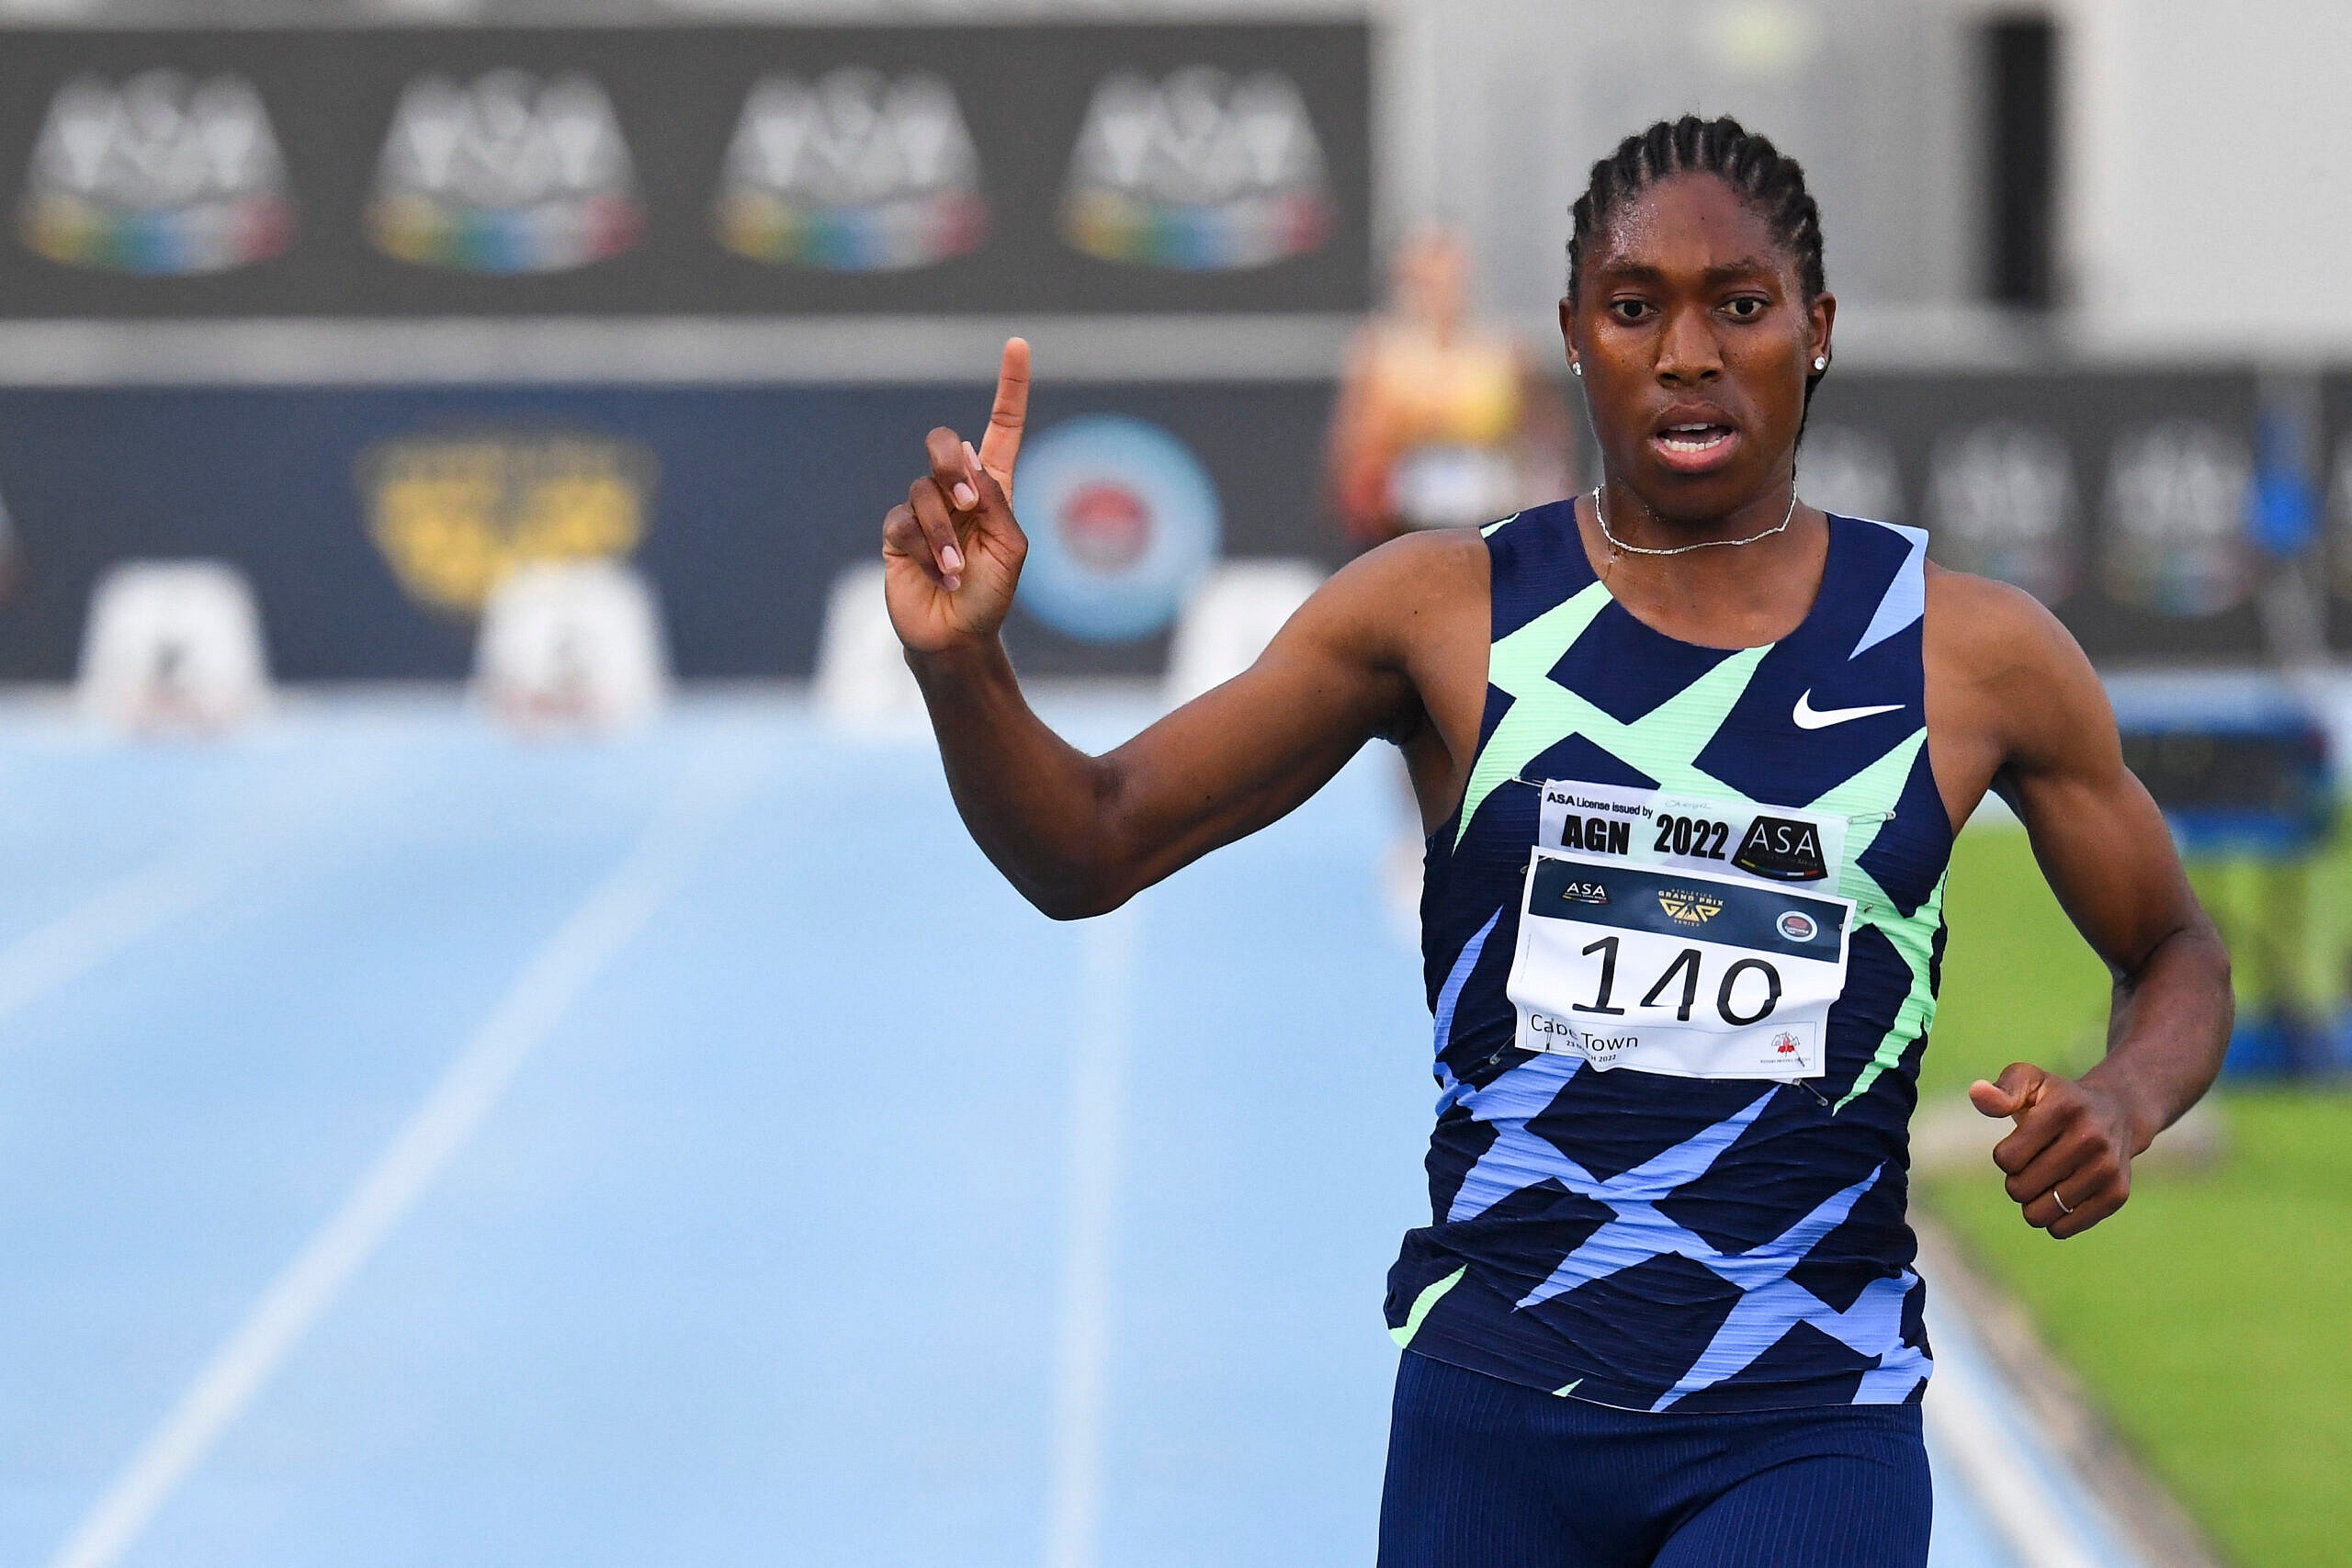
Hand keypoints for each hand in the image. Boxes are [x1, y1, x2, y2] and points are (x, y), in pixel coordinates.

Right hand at [882, 337, 1030, 655]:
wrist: (955, 637)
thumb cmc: (990, 596)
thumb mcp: (1010, 548)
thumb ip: (994, 501)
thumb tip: (969, 457)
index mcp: (994, 490)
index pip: (1002, 428)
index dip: (1010, 387)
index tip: (1018, 345)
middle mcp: (957, 492)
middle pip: (946, 444)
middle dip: (952, 466)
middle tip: (967, 504)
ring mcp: (923, 510)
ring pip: (924, 491)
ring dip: (943, 534)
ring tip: (955, 571)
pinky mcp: (897, 533)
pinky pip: (902, 521)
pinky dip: (924, 550)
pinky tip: (937, 576)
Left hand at [1968, 1062, 2144, 1238]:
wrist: (2118, 1112)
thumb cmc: (2058, 1099)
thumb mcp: (2029, 1081)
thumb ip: (2001, 1091)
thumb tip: (1977, 1093)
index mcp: (2063, 1109)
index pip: (2006, 1159)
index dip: (2005, 1156)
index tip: (2021, 1145)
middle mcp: (2090, 1138)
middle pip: (2019, 1189)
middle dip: (2017, 1181)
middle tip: (2034, 1164)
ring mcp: (2107, 1168)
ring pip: (2039, 1214)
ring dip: (2034, 1201)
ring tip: (2048, 1180)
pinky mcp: (2116, 1194)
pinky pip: (2063, 1228)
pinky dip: (2053, 1220)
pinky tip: (2063, 1196)